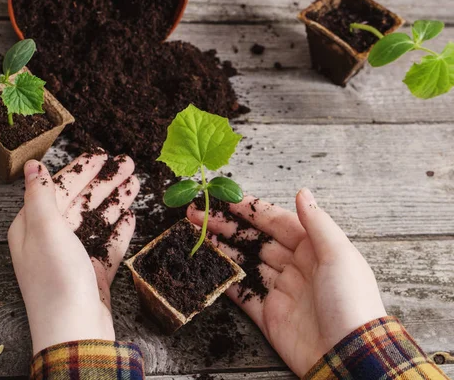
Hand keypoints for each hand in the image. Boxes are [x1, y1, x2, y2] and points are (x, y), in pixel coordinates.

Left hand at [8, 151, 139, 353]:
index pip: (58, 189)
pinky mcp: (92, 273)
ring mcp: (72, 257)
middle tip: (128, 163)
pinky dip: (119, 230)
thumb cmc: (56, 279)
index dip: (81, 170)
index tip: (102, 155)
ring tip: (135, 182)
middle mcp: (50, 240)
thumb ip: (41, 194)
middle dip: (104, 182)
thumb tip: (33, 166)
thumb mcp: (45, 229)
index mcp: (32, 227)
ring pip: (96, 221)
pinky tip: (131, 217)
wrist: (75, 331)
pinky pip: (107, 245)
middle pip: (80, 202)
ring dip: (115, 201)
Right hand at [187, 188, 386, 376]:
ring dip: (222, 248)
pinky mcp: (267, 314)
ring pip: (245, 262)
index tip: (226, 199)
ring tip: (196, 234)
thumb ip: (317, 223)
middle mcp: (295, 266)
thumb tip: (303, 192)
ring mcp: (279, 290)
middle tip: (199, 214)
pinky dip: (225, 280)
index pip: (276, 221)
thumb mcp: (340, 256)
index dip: (250, 210)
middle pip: (255, 240)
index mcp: (314, 248)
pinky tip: (208, 266)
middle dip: (227, 226)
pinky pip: (241, 293)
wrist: (348, 356)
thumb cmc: (351, 302)